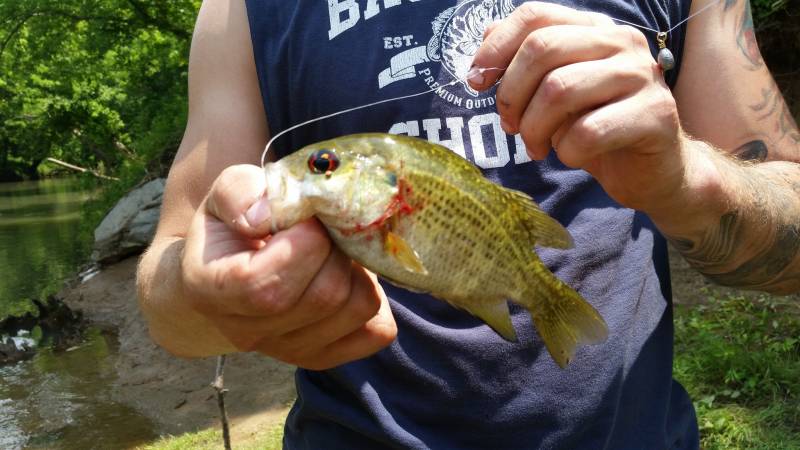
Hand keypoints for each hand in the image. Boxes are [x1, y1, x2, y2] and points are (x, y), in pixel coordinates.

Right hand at [180, 164, 396, 369]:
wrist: (236, 262)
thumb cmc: (236, 221)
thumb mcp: (231, 188)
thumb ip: (241, 192)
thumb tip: (265, 217)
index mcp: (212, 291)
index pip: (266, 286)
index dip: (304, 243)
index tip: (308, 217)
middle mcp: (248, 333)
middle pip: (323, 296)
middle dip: (338, 249)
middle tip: (328, 227)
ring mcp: (289, 351)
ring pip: (358, 308)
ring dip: (360, 269)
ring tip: (336, 249)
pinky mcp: (325, 356)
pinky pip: (378, 330)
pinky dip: (376, 295)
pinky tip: (347, 275)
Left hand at [469, 2, 688, 215]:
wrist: (653, 171)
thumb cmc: (597, 129)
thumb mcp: (555, 93)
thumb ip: (526, 63)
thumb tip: (486, 38)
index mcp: (594, 29)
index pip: (534, 16)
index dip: (497, 48)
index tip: (476, 82)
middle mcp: (621, 41)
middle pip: (542, 49)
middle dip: (512, 95)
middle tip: (510, 127)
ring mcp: (641, 75)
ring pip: (560, 90)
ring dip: (534, 128)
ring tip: (536, 147)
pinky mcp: (654, 115)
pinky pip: (588, 131)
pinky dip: (567, 151)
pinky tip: (572, 156)